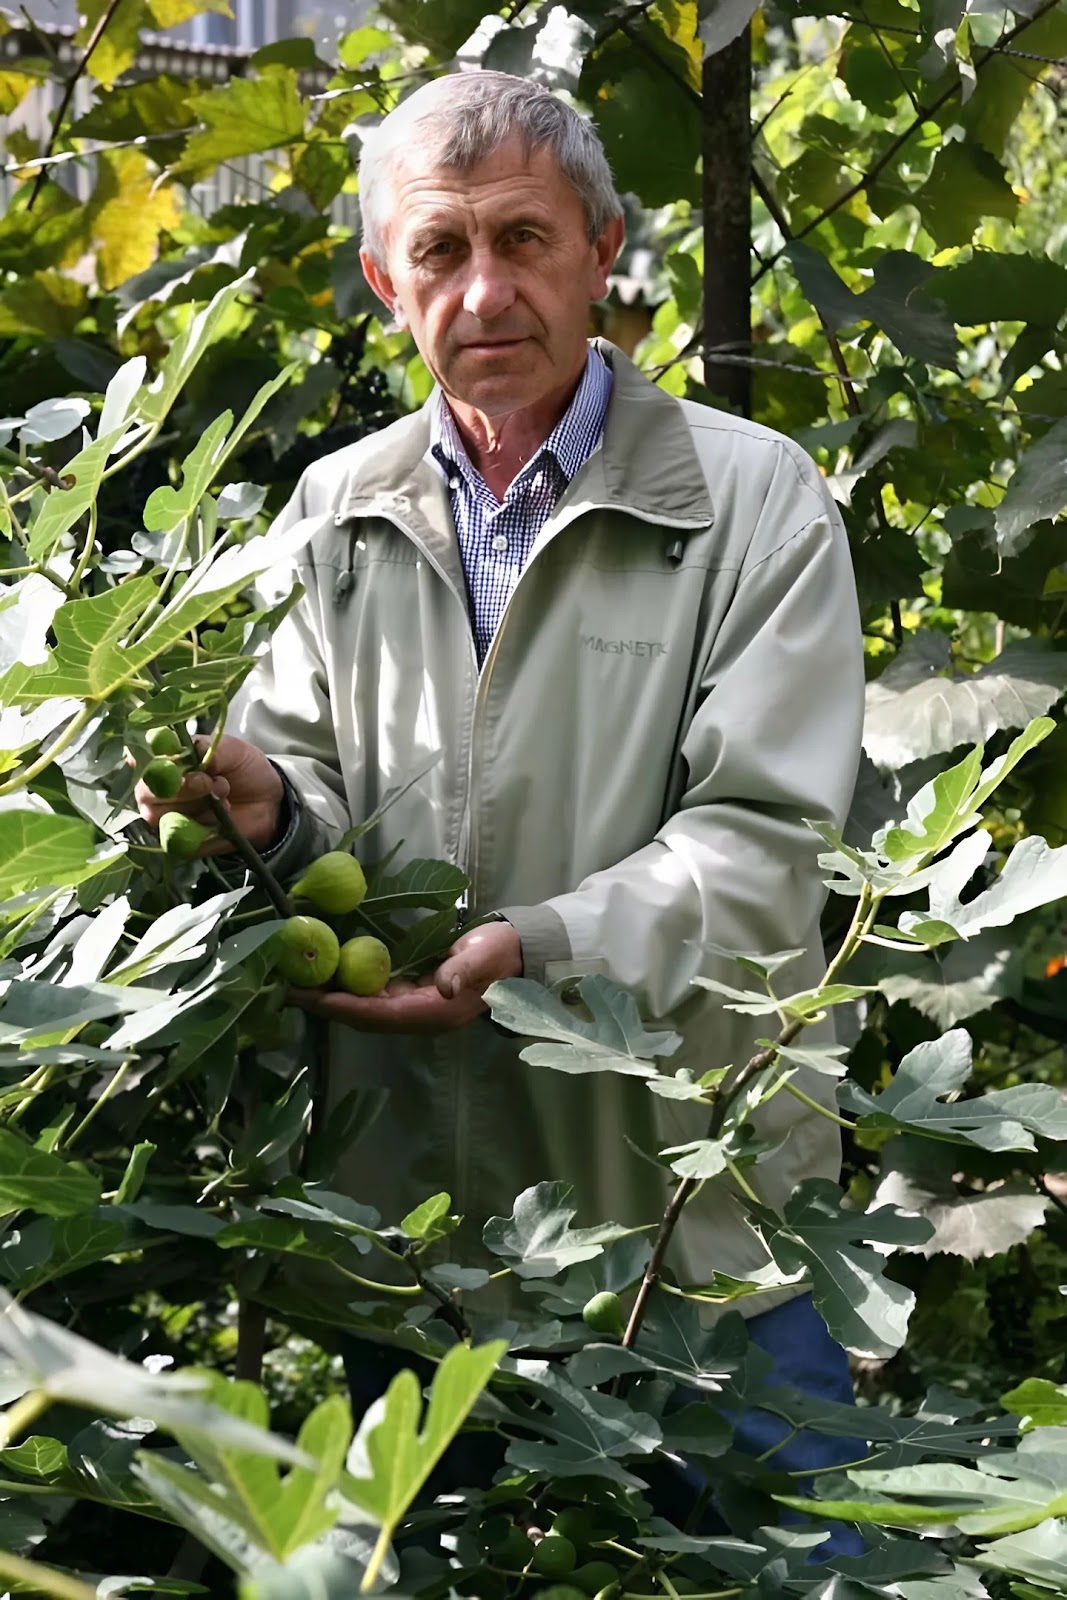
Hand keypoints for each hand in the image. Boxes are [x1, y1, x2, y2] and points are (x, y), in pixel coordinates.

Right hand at [134, 733, 284, 856]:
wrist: (269, 801)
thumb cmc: (244, 770)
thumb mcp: (233, 750)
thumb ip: (209, 749)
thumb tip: (190, 749)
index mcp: (164, 761)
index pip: (142, 762)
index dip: (157, 764)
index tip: (179, 763)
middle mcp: (157, 791)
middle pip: (147, 793)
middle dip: (182, 788)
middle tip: (209, 782)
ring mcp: (166, 818)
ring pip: (162, 817)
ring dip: (198, 807)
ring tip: (223, 797)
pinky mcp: (180, 843)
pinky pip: (179, 841)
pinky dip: (204, 830)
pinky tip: (222, 819)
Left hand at [290, 919, 522, 1034]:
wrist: (517, 953)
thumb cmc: (499, 952)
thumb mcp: (485, 955)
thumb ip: (464, 970)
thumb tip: (444, 987)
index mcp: (433, 1012)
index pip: (377, 1013)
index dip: (342, 1006)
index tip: (309, 996)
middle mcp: (419, 1015)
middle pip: (363, 1016)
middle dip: (326, 1004)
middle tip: (288, 988)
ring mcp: (415, 1006)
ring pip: (365, 1007)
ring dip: (333, 998)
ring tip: (298, 982)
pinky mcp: (413, 994)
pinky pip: (374, 996)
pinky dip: (349, 987)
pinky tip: (329, 973)